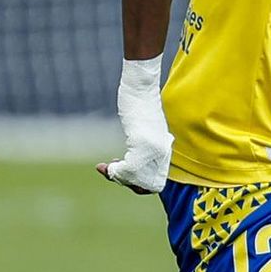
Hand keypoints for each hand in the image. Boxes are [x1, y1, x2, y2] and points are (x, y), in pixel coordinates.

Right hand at [98, 57, 172, 195]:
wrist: (140, 85)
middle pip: (148, 185)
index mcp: (164, 151)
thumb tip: (134, 167)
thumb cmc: (139, 105)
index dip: (138, 186)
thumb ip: (146, 147)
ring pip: (139, 179)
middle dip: (127, 183)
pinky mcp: (142, 141)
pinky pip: (131, 168)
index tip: (122, 176)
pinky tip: (107, 166)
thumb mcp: (145, 129)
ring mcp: (153, 148)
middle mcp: (162, 152)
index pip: (156, 184)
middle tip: (111, 173)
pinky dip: (117, 171)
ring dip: (120, 178)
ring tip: (107, 169)